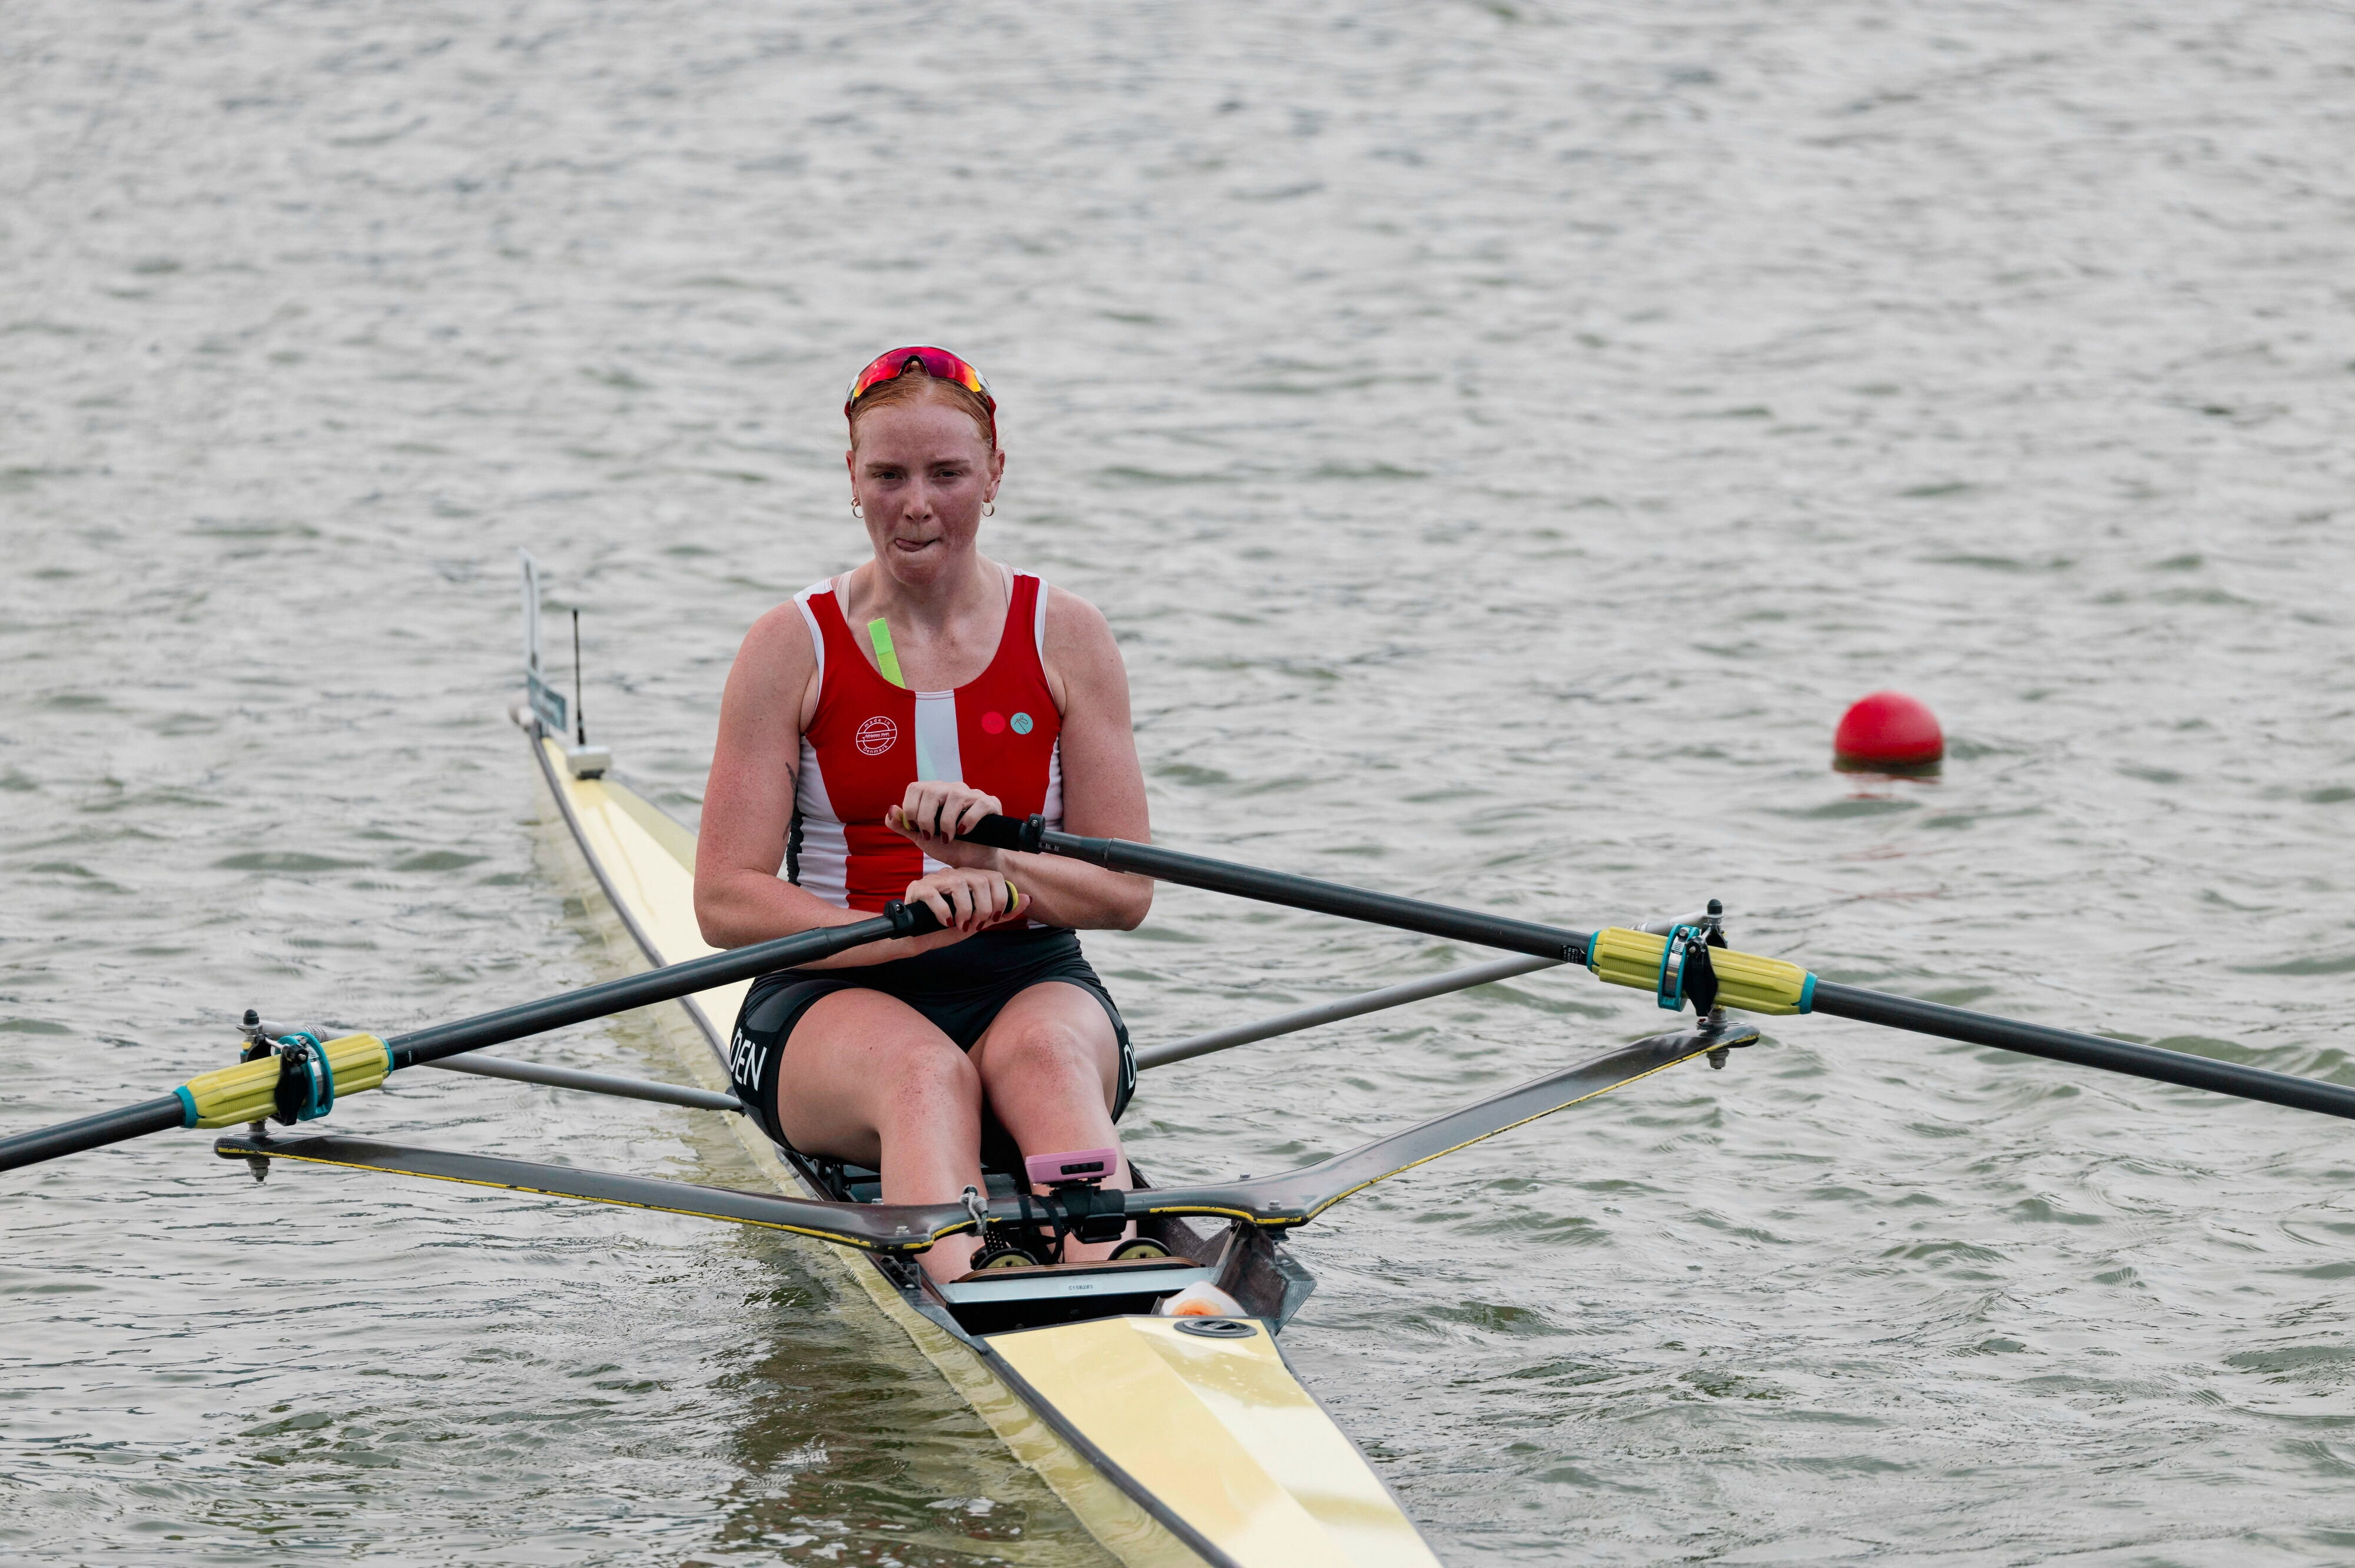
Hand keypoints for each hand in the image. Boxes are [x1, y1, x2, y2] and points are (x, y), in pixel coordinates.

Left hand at [887, 782, 1003, 869]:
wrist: (972, 863)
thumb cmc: (947, 847)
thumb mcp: (920, 838)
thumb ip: (903, 825)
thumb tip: (891, 809)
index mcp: (934, 792)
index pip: (915, 787)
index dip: (911, 809)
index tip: (915, 829)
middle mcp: (953, 788)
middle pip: (933, 790)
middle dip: (926, 817)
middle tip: (930, 836)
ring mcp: (973, 794)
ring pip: (955, 796)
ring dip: (947, 822)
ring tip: (948, 838)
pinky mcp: (991, 803)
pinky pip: (979, 804)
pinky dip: (969, 820)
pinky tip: (964, 833)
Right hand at [904, 866, 1025, 933]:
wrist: (919, 938)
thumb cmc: (949, 928)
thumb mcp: (980, 921)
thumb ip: (1001, 911)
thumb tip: (1028, 898)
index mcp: (969, 878)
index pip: (994, 877)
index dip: (999, 899)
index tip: (993, 918)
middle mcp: (953, 874)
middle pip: (979, 880)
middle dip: (983, 907)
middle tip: (976, 925)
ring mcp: (934, 880)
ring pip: (959, 885)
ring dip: (965, 910)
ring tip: (961, 925)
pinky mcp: (918, 889)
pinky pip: (934, 894)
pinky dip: (944, 912)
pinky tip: (946, 923)